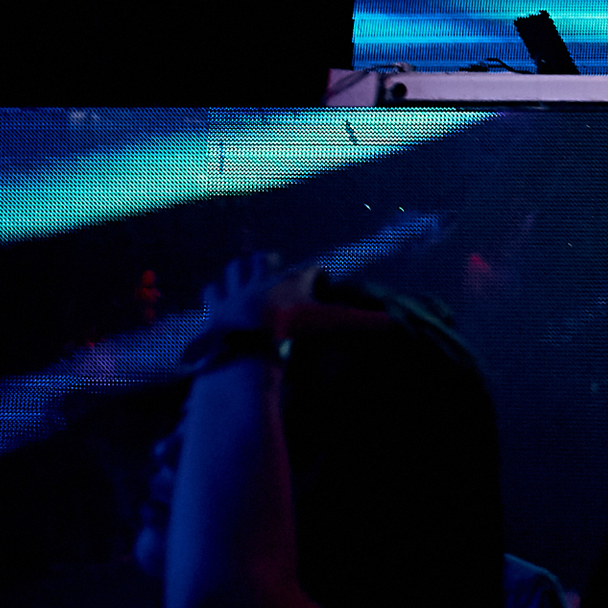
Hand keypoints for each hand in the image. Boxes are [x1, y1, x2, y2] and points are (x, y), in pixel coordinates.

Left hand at [200, 256, 388, 343]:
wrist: (246, 347)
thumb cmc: (289, 334)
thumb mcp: (328, 328)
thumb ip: (360, 325)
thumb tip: (396, 324)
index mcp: (289, 283)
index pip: (307, 272)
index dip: (316, 274)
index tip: (320, 277)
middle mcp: (261, 281)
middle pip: (261, 260)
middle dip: (269, 260)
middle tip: (275, 262)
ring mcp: (234, 293)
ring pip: (233, 270)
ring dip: (240, 270)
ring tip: (244, 271)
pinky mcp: (214, 309)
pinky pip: (211, 291)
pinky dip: (217, 291)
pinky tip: (218, 294)